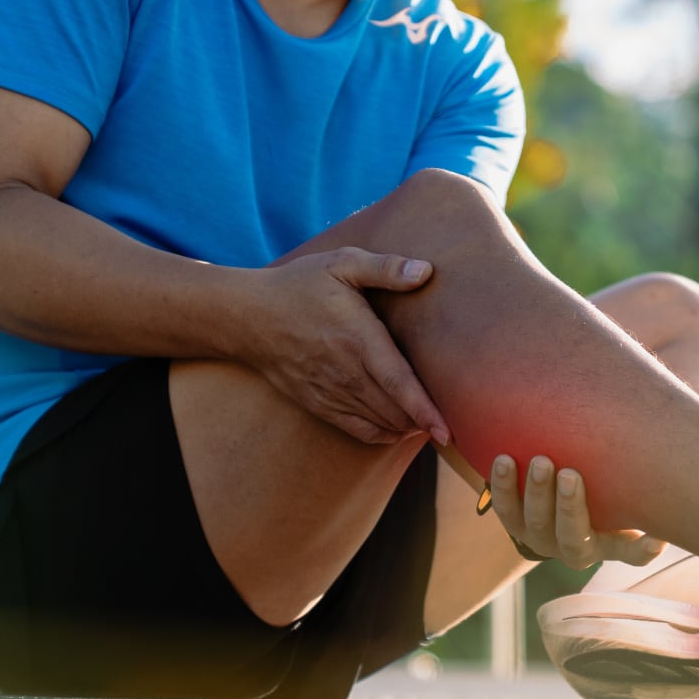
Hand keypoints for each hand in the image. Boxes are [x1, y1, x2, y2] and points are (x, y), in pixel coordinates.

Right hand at [238, 247, 447, 445]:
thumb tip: (426, 271)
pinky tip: (399, 429)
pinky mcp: (318, 404)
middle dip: (424, 422)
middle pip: (394, 410)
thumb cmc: (299, 285)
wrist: (247, 316)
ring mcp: (329, 392)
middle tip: (451, 422)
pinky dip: (382, 434)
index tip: (447, 430)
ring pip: (379, 423)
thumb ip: (385, 268)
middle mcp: (345, 372)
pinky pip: (357, 430)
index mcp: (357, 339)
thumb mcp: (341, 264)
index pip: (398, 383)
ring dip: (407, 427)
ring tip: (430, 422)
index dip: (425, 409)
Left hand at [488, 455, 664, 568]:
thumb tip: (692, 429)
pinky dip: (501, 486)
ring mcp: (544, 539)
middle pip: (573, 537)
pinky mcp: (516, 524)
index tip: (657, 539)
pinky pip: (504, 510)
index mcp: (613, 544)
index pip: (634, 553)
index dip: (644, 549)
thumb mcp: (630, 484)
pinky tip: (503, 459)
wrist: (559, 491)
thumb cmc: (610, 484)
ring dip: (535, 493)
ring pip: (535, 525)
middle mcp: (578, 548)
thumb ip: (648, 469)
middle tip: (569, 474)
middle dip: (570, 507)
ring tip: (540, 460)